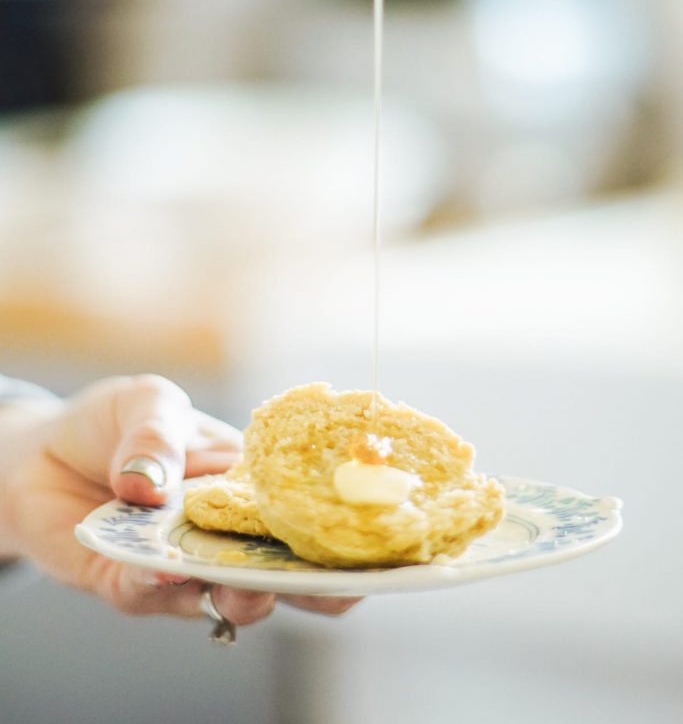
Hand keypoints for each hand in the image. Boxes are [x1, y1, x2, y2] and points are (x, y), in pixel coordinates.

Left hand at [1, 375, 357, 623]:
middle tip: (327, 583)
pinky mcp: (137, 588)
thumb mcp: (146, 401)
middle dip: (318, 583)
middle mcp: (232, 529)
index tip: (378, 528)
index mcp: (252, 479)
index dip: (349, 520)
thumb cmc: (112, 421)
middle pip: (293, 569)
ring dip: (246, 598)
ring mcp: (189, 563)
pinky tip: (157, 567)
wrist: (40, 455)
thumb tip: (155, 485)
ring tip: (240, 587)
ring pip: (237, 598)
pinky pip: (159, 598)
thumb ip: (157, 433)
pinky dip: (162, 586)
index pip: (313, 504)